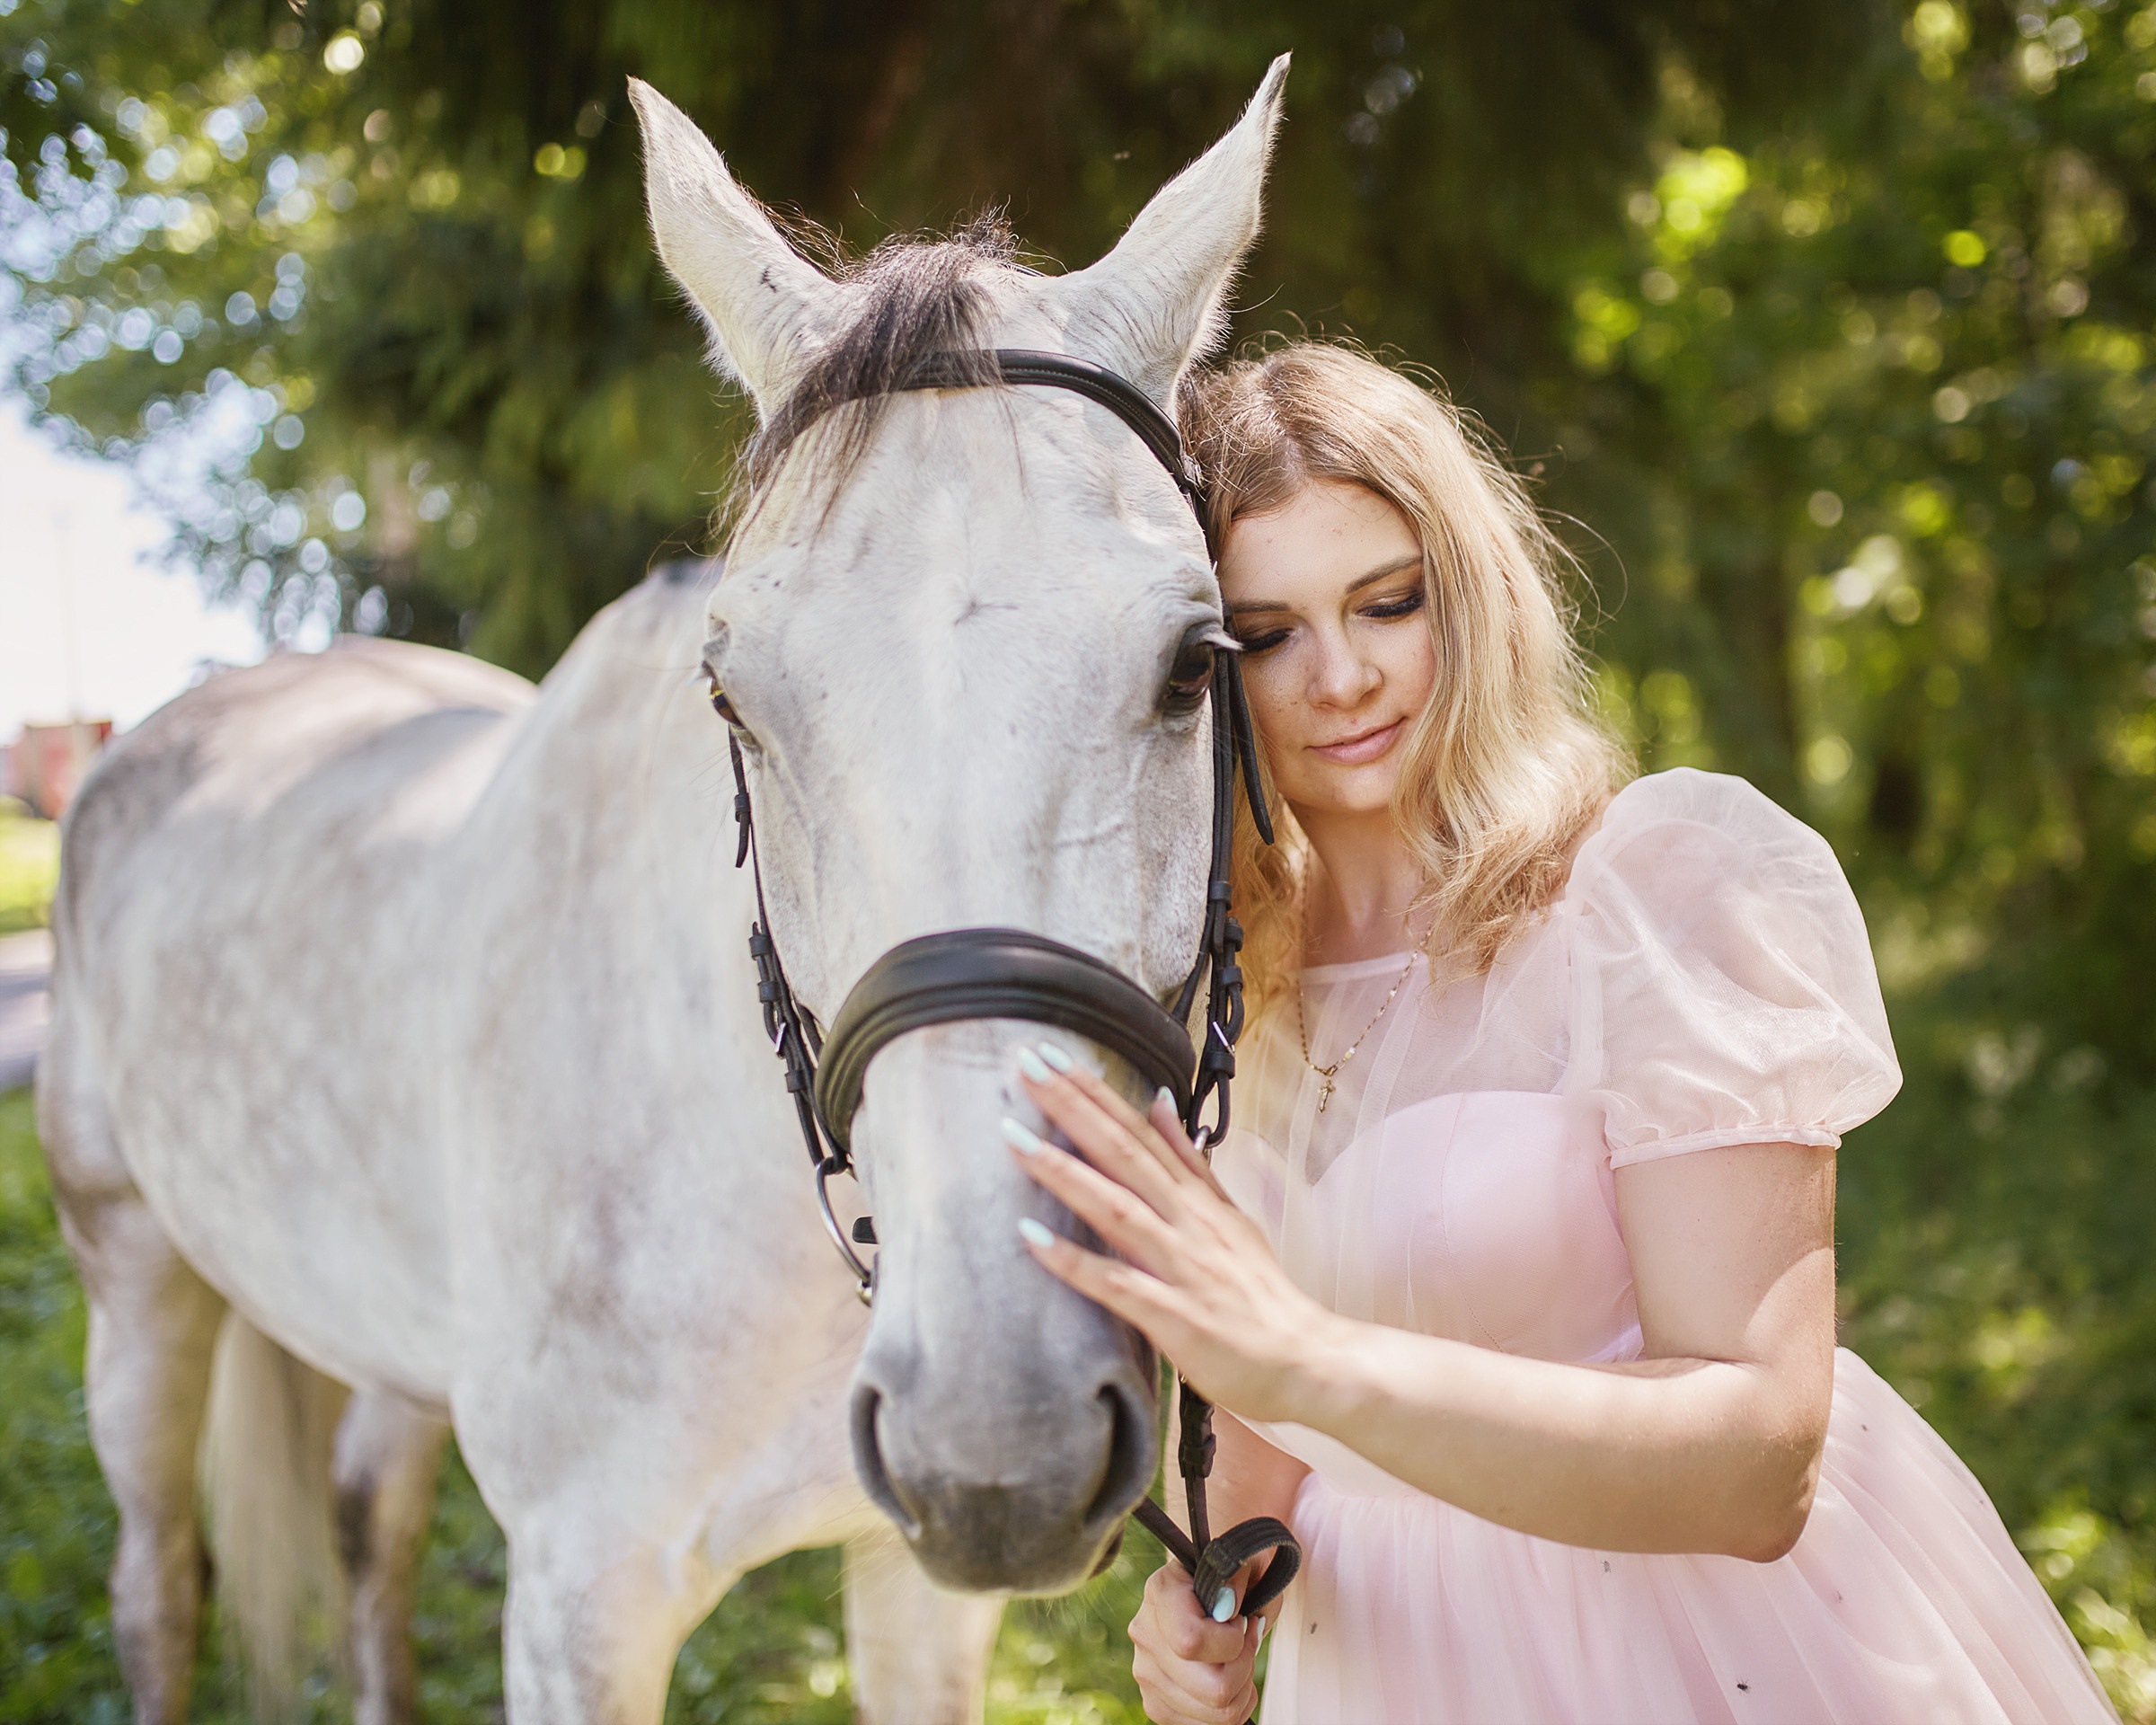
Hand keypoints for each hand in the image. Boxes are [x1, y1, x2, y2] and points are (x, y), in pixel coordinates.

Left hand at [1006, 1047, 1339, 1422]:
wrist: (1307, 1361)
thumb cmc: (1262, 1295)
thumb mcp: (1231, 1216)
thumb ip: (1190, 1163)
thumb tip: (1159, 1101)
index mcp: (1196, 1199)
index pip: (1139, 1132)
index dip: (1095, 1092)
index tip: (1051, 1053)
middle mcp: (1187, 1222)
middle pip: (1123, 1154)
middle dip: (1072, 1108)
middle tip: (1025, 1065)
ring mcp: (1181, 1267)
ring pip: (1114, 1209)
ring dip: (1062, 1172)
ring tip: (1011, 1139)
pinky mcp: (1174, 1317)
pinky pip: (1116, 1285)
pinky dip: (1074, 1261)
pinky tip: (1030, 1238)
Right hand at [1130, 1559, 1266, 1724]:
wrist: (1214, 1586)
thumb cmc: (1235, 1575)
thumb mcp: (1245, 1562)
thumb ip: (1238, 1575)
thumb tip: (1227, 1608)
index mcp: (1161, 1592)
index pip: (1191, 1641)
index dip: (1232, 1641)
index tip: (1242, 1619)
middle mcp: (1144, 1634)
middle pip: (1213, 1689)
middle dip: (1245, 1668)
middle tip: (1246, 1641)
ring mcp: (1146, 1673)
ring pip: (1215, 1714)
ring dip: (1242, 1691)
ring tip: (1239, 1660)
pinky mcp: (1155, 1702)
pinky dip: (1230, 1710)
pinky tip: (1228, 1679)